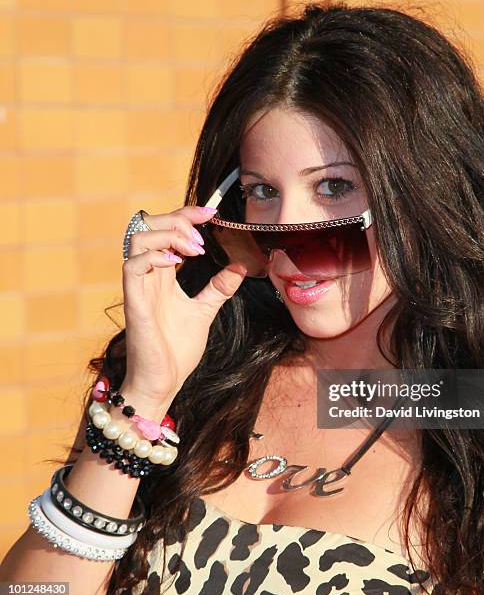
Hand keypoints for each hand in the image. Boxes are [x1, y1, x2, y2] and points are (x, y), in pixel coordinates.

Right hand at [119, 205, 246, 411]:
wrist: (163, 381)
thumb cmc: (176, 349)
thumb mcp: (204, 311)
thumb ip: (218, 288)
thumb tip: (240, 268)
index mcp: (162, 275)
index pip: (167, 230)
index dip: (186, 215)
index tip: (211, 213)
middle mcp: (148, 275)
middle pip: (147, 225)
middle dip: (177, 219)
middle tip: (202, 234)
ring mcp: (139, 287)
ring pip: (138, 239)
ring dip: (169, 235)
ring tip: (194, 250)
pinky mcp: (134, 302)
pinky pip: (132, 266)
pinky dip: (154, 257)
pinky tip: (176, 263)